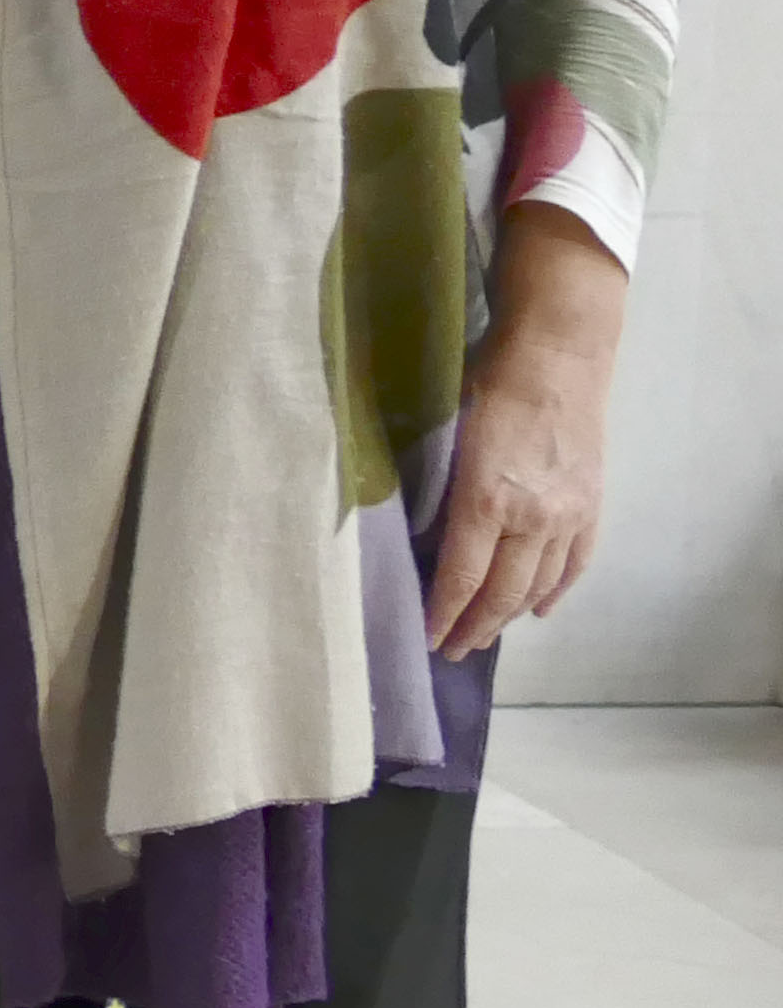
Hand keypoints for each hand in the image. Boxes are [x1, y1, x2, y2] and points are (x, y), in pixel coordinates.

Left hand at [429, 208, 626, 658]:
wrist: (559, 357)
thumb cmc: (488, 385)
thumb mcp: (443, 434)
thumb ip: (432, 490)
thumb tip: (417, 538)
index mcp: (486, 499)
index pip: (461, 576)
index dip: (442, 613)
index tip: (425, 639)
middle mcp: (533, 518)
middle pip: (502, 592)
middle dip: (473, 627)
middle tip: (450, 651)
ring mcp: (568, 516)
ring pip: (538, 586)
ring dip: (509, 617)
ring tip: (483, 635)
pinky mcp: (592, 508)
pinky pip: (575, 565)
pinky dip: (556, 593)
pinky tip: (538, 610)